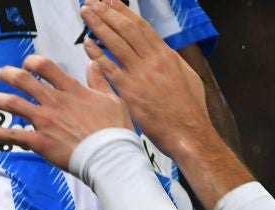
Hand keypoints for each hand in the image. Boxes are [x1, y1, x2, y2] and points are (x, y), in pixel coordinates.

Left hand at [0, 54, 131, 170]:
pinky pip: (13, 135)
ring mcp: (45, 121)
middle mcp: (54, 101)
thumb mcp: (111, 99)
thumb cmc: (113, 130)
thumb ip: (98, 81)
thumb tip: (93, 64)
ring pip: (14, 104)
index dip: (32, 62)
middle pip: (24, 81)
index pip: (45, 67)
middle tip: (0, 74)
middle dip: (8, 75)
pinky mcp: (39, 141)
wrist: (108, 155)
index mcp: (71, 90)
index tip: (26, 64)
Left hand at [78, 0, 213, 160]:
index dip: (124, 12)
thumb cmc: (189, 110)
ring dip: (99, 26)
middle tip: (92, 2)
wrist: (188, 132)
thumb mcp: (186, 77)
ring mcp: (140, 74)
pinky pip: (109, 69)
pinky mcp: (130, 91)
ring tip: (86, 14)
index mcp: (166, 55)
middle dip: (107, 12)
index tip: (111, 1)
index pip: (141, 27)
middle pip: (126, 29)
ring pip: (116, 43)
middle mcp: (153, 60)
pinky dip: (97, 56)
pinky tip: (86, 45)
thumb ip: (171, 63)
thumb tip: (163, 53)